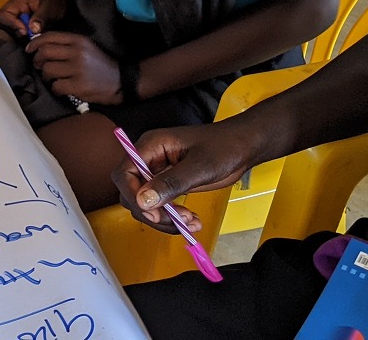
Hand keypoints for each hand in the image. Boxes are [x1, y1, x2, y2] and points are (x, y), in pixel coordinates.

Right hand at [0, 0, 63, 37]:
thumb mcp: (50, 7)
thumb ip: (41, 17)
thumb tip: (32, 29)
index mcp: (17, 2)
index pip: (3, 15)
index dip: (12, 24)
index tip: (25, 31)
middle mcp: (14, 10)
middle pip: (4, 24)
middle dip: (15, 32)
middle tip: (29, 35)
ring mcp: (18, 18)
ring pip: (11, 30)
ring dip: (21, 35)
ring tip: (34, 36)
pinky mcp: (23, 25)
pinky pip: (18, 33)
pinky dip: (25, 37)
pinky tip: (34, 37)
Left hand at [27, 31, 121, 103]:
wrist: (122, 80)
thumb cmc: (101, 64)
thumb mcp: (87, 47)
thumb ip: (67, 44)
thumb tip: (42, 47)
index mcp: (78, 40)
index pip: (49, 37)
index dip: (34, 43)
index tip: (29, 50)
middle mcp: (77, 52)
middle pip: (44, 53)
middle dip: (37, 60)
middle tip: (38, 66)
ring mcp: (78, 69)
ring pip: (47, 70)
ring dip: (45, 76)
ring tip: (52, 79)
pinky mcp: (79, 86)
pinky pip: (56, 86)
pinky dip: (55, 89)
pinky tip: (62, 89)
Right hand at [112, 121, 259, 231]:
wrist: (243, 147)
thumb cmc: (224, 147)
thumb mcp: (200, 166)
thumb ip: (170, 183)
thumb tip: (143, 201)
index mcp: (150, 146)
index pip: (125, 173)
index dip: (133, 195)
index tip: (153, 212)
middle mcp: (149, 159)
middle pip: (132, 192)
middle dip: (152, 211)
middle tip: (179, 221)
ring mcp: (158, 173)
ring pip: (145, 203)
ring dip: (164, 218)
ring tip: (191, 221)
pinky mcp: (169, 184)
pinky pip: (160, 206)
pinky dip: (173, 218)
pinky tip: (192, 221)